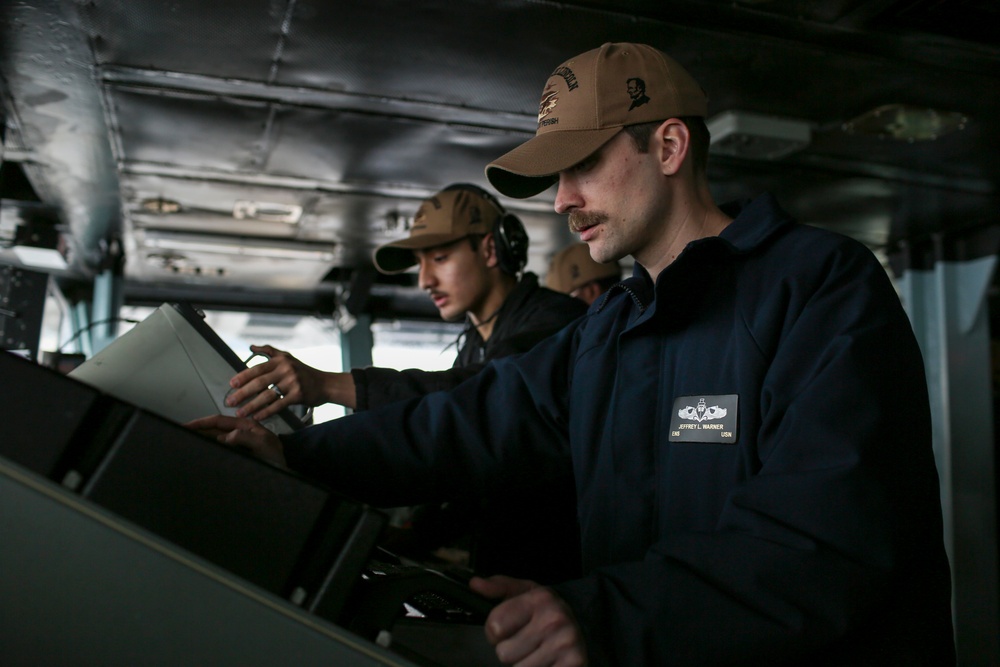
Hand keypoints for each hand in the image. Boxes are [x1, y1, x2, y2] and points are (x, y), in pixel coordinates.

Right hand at [186, 414, 286, 467]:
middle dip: (197, 430)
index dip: (202, 422)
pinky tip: (200, 454)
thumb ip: (245, 437)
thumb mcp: (263, 444)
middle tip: (179, 434)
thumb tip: (222, 437)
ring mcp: (238, 445)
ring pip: (215, 440)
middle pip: (214, 430)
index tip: (186, 425)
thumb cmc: (277, 459)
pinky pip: (220, 451)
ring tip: (185, 442)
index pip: (219, 421)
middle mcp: (240, 433)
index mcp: (246, 426)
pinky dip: (209, 451)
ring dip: (201, 440)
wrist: (286, 475)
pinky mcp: (236, 456)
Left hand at [227, 344, 342, 419]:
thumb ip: (270, 351)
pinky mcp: (298, 395)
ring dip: (251, 406)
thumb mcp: (288, 357)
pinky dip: (266, 412)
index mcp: (281, 360)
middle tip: (230, 402)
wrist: (325, 384)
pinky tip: (257, 417)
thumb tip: (251, 347)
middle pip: (259, 382)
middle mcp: (286, 369)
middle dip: (242, 393)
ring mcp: (293, 382)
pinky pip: (278, 405)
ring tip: (240, 413)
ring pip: (267, 395)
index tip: (231, 385)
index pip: (257, 368)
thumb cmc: (304, 372)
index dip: (243, 377)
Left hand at [470, 575, 586, 665]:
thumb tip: (475, 584)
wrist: (586, 622)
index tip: (507, 629)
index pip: (495, 626)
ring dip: (525, 664)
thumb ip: (499, 587)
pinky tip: (547, 661)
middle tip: (527, 641)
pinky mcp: (572, 665)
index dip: (495, 632)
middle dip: (512, 650)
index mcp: (538, 599)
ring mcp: (564, 645)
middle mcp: (552, 620)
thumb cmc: (549, 609)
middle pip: (504, 653)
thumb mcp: (526, 591)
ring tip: (537, 652)